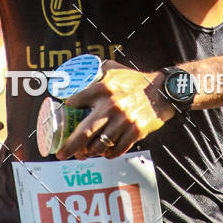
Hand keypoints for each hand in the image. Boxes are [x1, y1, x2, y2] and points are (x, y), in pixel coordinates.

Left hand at [55, 61, 174, 160]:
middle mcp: (111, 105)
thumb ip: (96, 71)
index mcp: (103, 88)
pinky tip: (104, 153)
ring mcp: (124, 121)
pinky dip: (108, 153)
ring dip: (89, 152)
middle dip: (69, 147)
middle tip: (60, 154)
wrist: (162, 91)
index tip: (61, 117)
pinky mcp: (135, 131)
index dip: (66, 110)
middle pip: (84, 132)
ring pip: (100, 145)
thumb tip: (78, 76)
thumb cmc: (136, 80)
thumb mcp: (114, 69)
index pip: (76, 102)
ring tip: (83, 154)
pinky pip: (117, 149)